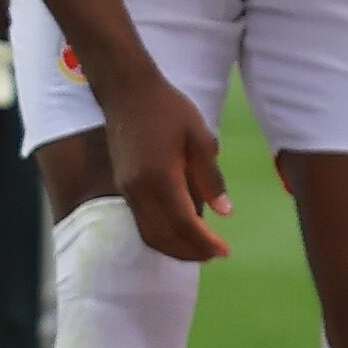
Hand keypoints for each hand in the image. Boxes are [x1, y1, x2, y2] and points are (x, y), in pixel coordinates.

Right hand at [96, 64, 232, 262]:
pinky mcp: (122, 187)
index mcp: (161, 178)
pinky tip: (179, 231)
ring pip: (149, 235)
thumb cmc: (168, 108)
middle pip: (164, 238)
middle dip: (190, 253)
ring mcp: (127, 191)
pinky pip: (141, 223)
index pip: (184, 224)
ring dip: (174, 248)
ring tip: (199, 250)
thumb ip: (211, 177)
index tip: (225, 251)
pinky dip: (161, 235)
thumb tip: (225, 212)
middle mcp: (139, 191)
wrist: (127, 91)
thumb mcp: (199, 136)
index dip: (205, 243)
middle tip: (215, 256)